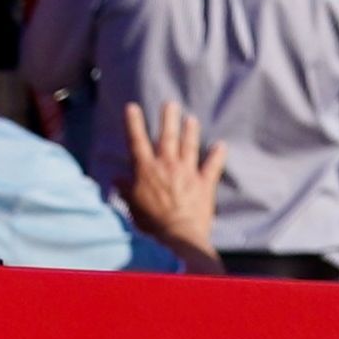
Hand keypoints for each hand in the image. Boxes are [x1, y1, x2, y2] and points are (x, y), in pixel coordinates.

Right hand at [118, 103, 228, 257]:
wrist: (180, 234)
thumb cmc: (153, 221)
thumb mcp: (132, 205)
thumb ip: (126, 189)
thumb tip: (117, 179)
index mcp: (146, 169)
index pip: (137, 141)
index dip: (134, 123)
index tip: (132, 107)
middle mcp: (167, 165)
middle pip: (167, 137)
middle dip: (168, 119)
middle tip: (170, 104)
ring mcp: (187, 172)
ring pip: (189, 146)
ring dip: (190, 131)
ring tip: (191, 118)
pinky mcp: (204, 183)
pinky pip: (212, 166)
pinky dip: (217, 155)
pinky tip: (221, 145)